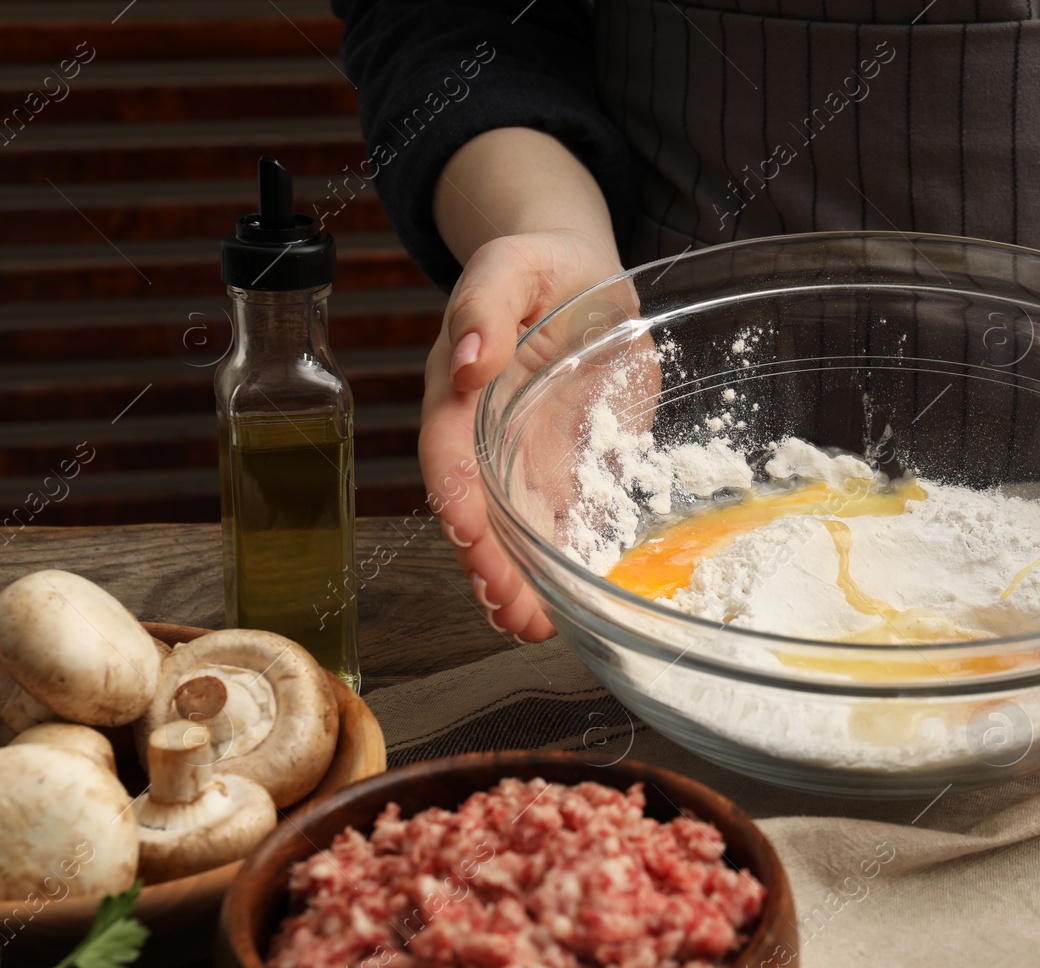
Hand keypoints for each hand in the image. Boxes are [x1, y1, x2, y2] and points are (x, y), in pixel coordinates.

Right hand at [419, 228, 623, 641]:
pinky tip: (561, 610)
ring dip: (517, 582)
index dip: (453, 490)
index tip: (465, 529)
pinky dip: (557, 571)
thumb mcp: (513, 263)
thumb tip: (467, 360)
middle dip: (487, 559)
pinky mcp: (568, 476)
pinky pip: (560, 530)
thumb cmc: (543, 267)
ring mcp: (525, 462)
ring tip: (530, 626)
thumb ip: (487, 303)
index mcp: (459, 388)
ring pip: (512, 532)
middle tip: (505, 604)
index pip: (447, 447)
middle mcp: (483, 436)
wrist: (587, 282)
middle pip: (476, 507)